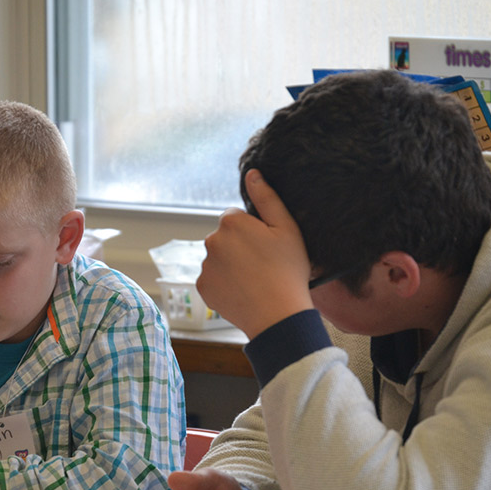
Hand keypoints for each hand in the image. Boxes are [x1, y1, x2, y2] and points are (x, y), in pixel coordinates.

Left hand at [197, 169, 313, 338]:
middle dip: (239, 246)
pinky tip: (243, 291)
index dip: (254, 231)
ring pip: (218, 258)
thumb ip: (267, 198)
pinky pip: (213, 279)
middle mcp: (211, 241)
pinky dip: (224, 283)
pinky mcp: (202, 287)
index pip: (236, 218)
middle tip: (262, 265)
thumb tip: (252, 174)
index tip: (266, 247)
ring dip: (231, 265)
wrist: (278, 315)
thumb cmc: (288, 271)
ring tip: (254, 280)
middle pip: (225, 238)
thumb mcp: (287, 229)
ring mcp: (205, 266)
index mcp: (231, 223)